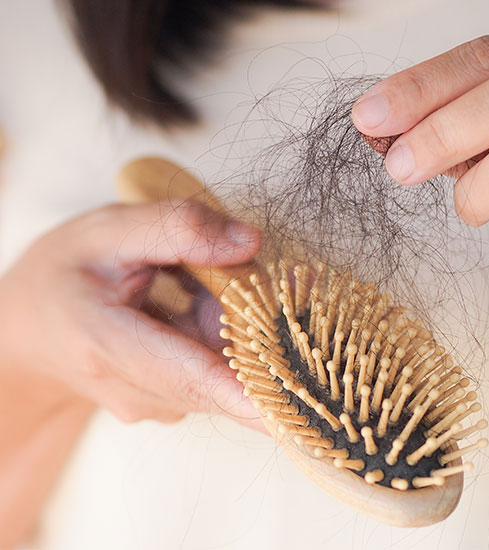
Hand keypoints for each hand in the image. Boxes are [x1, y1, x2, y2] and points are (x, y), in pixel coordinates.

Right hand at [0, 201, 263, 426]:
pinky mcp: (175, 401)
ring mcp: (157, 403)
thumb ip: (178, 229)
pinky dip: (232, 335)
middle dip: (264, 329)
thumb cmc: (66, 272)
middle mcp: (135, 391)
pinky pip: (222, 372)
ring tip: (200, 278)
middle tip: (289, 276)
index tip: (290, 407)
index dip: (245, 393)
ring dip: (242, 326)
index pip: (187, 375)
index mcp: (106, 344)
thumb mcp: (109, 231)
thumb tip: (251, 242)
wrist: (31, 326)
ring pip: (228, 371)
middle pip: (223, 371)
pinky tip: (200, 297)